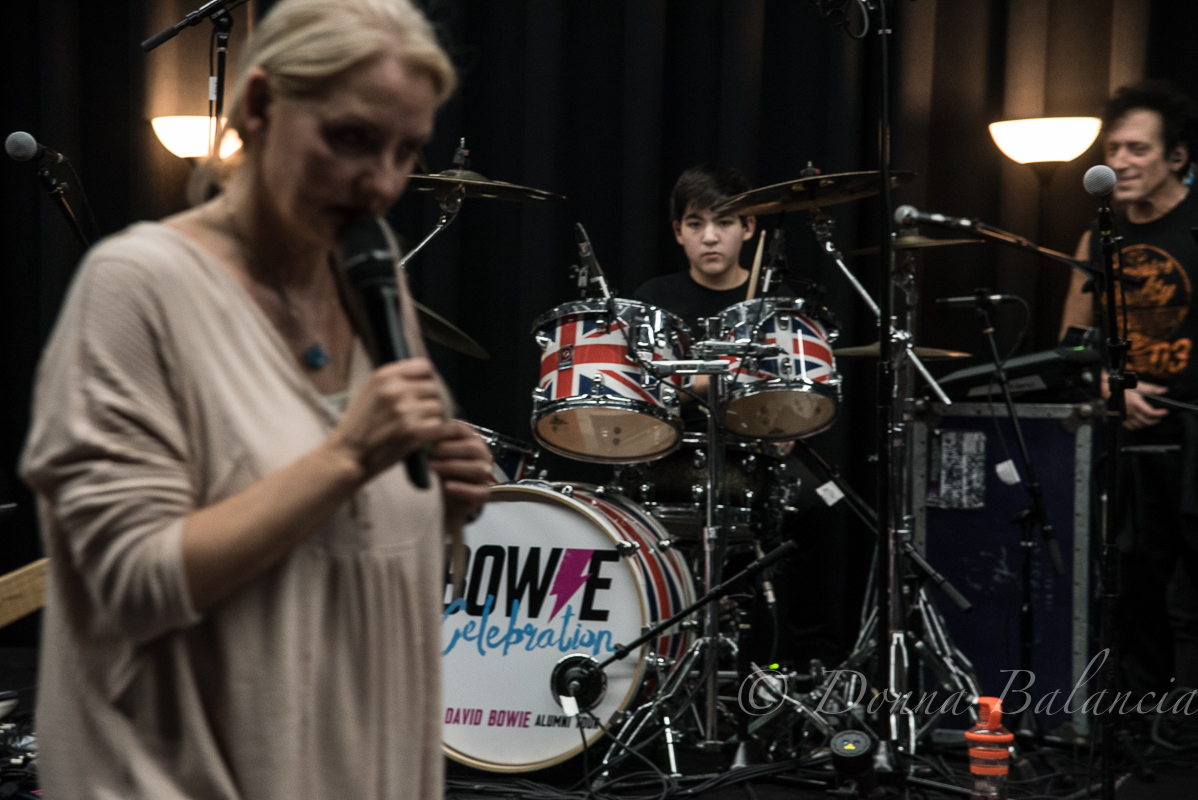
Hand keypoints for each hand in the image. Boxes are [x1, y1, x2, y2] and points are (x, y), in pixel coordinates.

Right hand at [328, 358, 450, 479]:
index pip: (424, 366)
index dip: (429, 379)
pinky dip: (434, 432)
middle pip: (434, 387)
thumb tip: (423, 377)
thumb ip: (395, 382)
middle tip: (425, 412)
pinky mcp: (413, 432)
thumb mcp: (370, 392)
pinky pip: (438, 425)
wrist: (348, 455)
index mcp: (384, 376)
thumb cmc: (358, 427)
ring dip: (434, 417)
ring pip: (438, 407)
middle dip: (432, 400)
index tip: (426, 389)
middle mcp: (396, 390)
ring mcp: (405, 411)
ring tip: (422, 425)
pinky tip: (424, 436)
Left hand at [430, 420, 492, 527]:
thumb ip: (431, 443)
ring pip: (477, 468)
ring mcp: (485, 475)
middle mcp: (482, 455)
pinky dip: (462, 489)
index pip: (462, 430)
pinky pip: (477, 491)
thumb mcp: (438, 453)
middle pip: (472, 448)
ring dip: (452, 467)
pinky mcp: (483, 493)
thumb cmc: (445, 469)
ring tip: (432, 468)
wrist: (452, 495)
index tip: (426, 436)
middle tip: (428, 453)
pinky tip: (447, 486)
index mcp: (471, 439)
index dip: (444, 432)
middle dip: (447, 449)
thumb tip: (416, 434)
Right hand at [1125, 382, 1169, 429]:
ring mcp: (1126, 416)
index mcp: (1136, 403)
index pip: (1150, 412)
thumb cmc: (1125, 388)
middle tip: (1160, 417)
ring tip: (1152, 420)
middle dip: (1156, 420)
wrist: (1112, 391)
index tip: (1165, 412)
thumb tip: (1164, 390)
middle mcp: (1131, 411)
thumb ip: (1152, 389)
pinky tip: (1141, 423)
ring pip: (1139, 425)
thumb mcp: (1139, 386)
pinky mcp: (1122, 418)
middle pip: (1146, 421)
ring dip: (1147, 424)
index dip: (1159, 413)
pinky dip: (1137, 427)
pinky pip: (1130, 427)